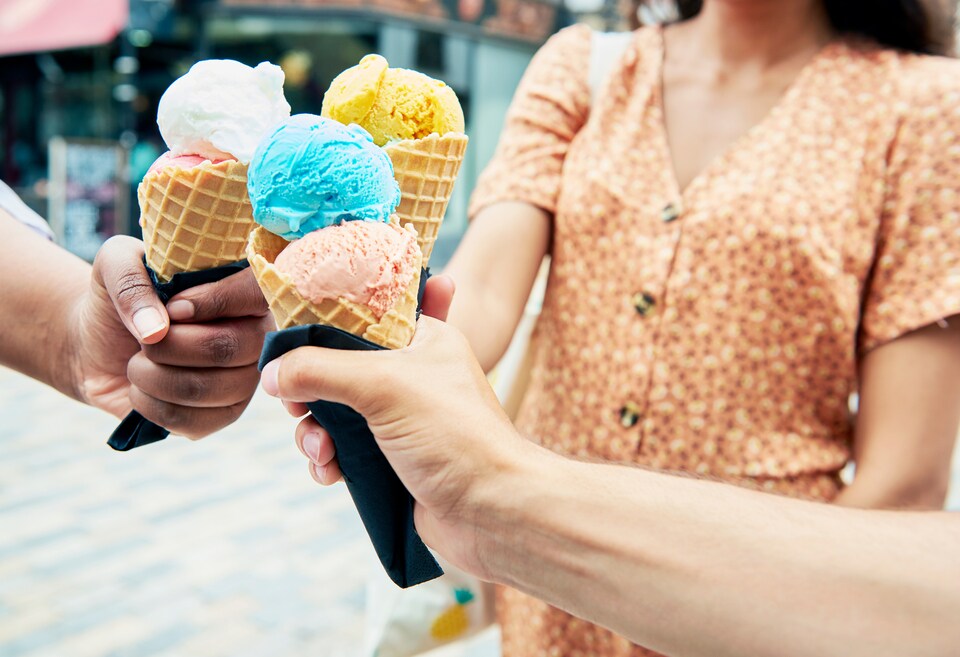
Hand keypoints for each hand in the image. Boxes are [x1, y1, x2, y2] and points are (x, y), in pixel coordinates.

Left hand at [72, 236, 272, 437]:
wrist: (97, 346)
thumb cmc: (119, 298)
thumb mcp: (113, 265)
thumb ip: (130, 281)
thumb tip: (155, 330)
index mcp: (240, 289)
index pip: (255, 291)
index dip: (213, 302)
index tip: (172, 308)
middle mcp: (254, 334)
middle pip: (227, 347)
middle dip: (168, 346)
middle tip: (144, 341)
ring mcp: (243, 379)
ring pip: (207, 389)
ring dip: (153, 377)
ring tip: (137, 364)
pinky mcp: (223, 415)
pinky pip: (194, 422)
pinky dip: (151, 407)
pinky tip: (143, 392)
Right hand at [260, 275, 527, 576]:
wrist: (493, 513)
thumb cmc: (455, 436)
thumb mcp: (383, 385)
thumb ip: (321, 369)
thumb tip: (272, 372)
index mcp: (423, 339)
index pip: (364, 313)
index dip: (326, 323)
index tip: (294, 336)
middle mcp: (411, 375)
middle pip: (338, 366)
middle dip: (311, 388)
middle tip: (298, 403)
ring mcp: (400, 421)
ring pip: (334, 413)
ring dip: (316, 431)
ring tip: (323, 450)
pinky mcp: (391, 461)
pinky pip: (342, 452)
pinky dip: (329, 461)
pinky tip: (331, 472)